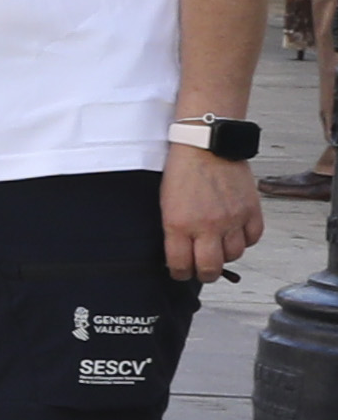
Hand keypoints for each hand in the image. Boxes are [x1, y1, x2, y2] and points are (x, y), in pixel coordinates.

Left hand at [171, 144, 264, 285]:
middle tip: (203, 270)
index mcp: (179, 225)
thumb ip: (174, 229)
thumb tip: (178, 252)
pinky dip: (246, 240)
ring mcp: (232, 219)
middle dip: (205, 274)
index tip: (181, 272)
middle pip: (210, 268)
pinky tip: (236, 234)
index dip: (179, 273)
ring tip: (219, 247)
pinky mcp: (251, 210)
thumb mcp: (166, 203)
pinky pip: (253, 238)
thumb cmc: (182, 171)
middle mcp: (207, 226)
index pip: (180, 265)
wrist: (206, 145)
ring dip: (226, 255)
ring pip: (234, 255)